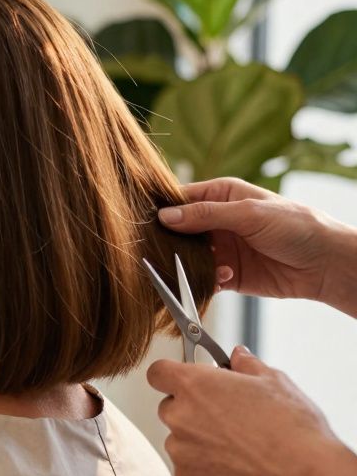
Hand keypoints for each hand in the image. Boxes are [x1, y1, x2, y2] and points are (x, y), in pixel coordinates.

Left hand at [147, 347, 356, 475]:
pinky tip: (236, 468)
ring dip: (198, 440)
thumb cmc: (291, 427)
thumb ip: (246, 365)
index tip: (186, 379)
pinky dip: (205, 468)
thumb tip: (237, 355)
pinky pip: (188, 468)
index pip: (159, 372)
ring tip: (239, 447)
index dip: (171, 375)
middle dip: (191, 409)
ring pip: (180, 440)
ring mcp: (180, 450)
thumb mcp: (274, 381)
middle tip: (226, 417)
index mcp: (194, 385)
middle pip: (170, 407)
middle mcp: (179, 416)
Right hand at [158, 177, 356, 316]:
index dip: (164, 210)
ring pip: (188, 257)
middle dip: (172, 241)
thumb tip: (166, 216)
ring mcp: (221, 248)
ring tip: (197, 266)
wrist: (325, 264)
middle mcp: (217, 221)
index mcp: (222, 195)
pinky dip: (206, 280)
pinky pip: (204, 278)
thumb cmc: (296, 226)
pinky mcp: (227, 273)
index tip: (148, 223)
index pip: (182, 199)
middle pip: (179, 230)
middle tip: (163, 251)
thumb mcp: (249, 213)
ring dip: (188, 264)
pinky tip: (223, 277)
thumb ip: (206, 215)